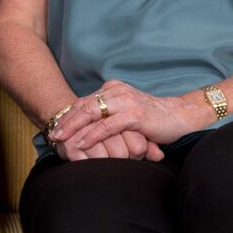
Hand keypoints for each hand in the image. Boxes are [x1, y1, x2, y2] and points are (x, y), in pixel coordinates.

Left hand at [48, 80, 176, 158]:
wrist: (179, 116)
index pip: (84, 101)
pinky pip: (107, 126)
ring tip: (61, 139)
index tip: (55, 128)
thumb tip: (86, 129)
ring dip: (73, 127)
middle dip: (66, 121)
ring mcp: (125, 102)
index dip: (68, 115)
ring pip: (91, 114)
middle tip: (52, 134)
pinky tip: (82, 143)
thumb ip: (108, 115)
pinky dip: (92, 135)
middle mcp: (117, 92)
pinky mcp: (134, 115)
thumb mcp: (126, 113)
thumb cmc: (152, 119)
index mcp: (113, 89)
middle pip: (83, 106)